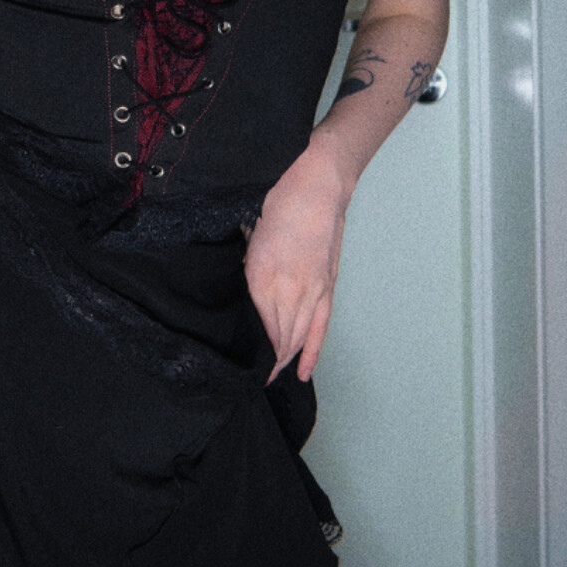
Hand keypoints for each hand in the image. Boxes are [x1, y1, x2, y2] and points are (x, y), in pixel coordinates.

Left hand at [244, 140, 351, 382]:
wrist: (320, 188)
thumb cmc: (283, 204)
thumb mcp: (253, 235)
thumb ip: (249, 271)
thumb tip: (245, 297)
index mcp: (263, 273)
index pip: (258, 323)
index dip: (251, 347)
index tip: (239, 364)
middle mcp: (289, 286)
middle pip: (277, 336)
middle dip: (265, 361)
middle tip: (249, 378)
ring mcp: (312, 289)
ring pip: (297, 337)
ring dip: (284, 360)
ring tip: (270, 378)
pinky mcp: (328, 287)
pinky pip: (320, 328)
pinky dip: (311, 352)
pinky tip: (303, 371)